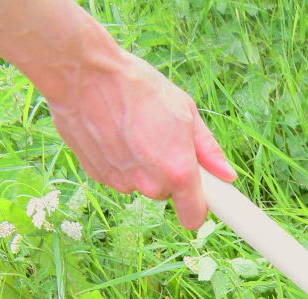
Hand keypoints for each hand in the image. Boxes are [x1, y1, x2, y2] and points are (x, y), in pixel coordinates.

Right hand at [45, 50, 234, 229]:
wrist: (80, 72)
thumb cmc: (136, 85)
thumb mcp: (184, 110)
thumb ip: (208, 149)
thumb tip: (227, 175)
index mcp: (178, 171)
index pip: (194, 217)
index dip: (199, 207)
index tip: (201, 197)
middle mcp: (150, 184)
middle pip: (166, 194)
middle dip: (167, 173)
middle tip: (159, 139)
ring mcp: (121, 182)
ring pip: (140, 183)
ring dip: (141, 166)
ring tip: (132, 129)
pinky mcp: (98, 175)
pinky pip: (118, 175)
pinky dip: (118, 160)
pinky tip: (112, 131)